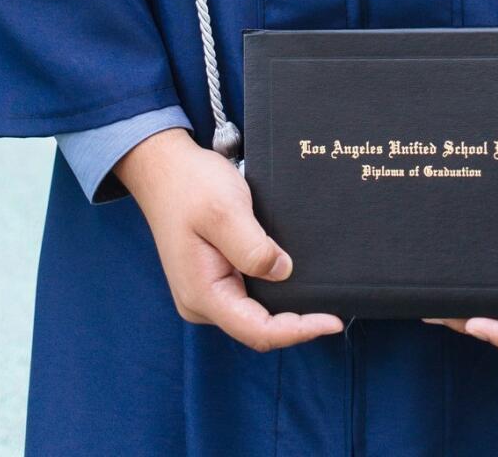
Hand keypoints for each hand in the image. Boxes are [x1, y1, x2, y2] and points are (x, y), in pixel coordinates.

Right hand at [114, 128, 343, 350]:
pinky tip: (292, 278)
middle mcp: (201, 301)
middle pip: (256, 328)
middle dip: (296, 324)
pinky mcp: (211, 276)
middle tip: (334, 309)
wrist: (163, 166)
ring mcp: (205, 290)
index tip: (334, 320)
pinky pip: (246, 295)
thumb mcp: (226, 211)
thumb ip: (254, 247)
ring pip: (253, 314)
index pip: (258, 330)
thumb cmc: (191, 185)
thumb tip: (283, 272)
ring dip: (284, 309)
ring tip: (319, 297)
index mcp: (203, 294)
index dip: (298, 330)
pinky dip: (271, 292)